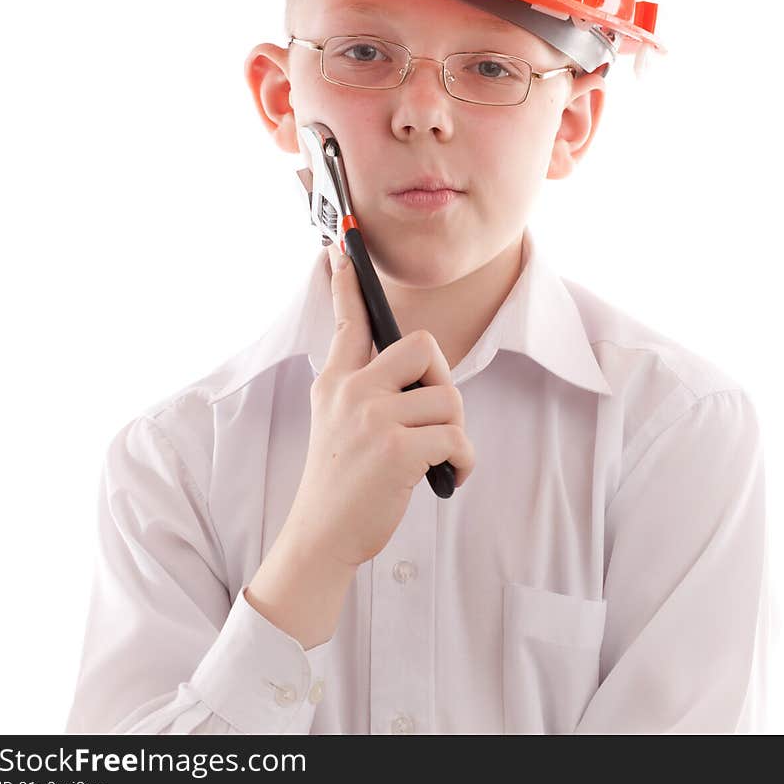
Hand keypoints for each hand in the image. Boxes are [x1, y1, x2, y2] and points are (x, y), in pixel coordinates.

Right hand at [286, 242, 475, 568]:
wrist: (321, 537)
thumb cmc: (339, 481)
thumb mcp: (333, 420)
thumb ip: (359, 386)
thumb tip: (404, 362)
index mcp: (335, 382)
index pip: (347, 321)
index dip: (347, 283)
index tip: (342, 246)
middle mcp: (352, 391)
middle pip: (424, 347)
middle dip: (442, 382)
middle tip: (432, 416)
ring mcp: (374, 419)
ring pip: (449, 398)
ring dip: (454, 433)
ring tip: (435, 457)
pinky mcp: (398, 450)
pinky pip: (456, 438)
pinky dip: (462, 462)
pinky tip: (445, 476)